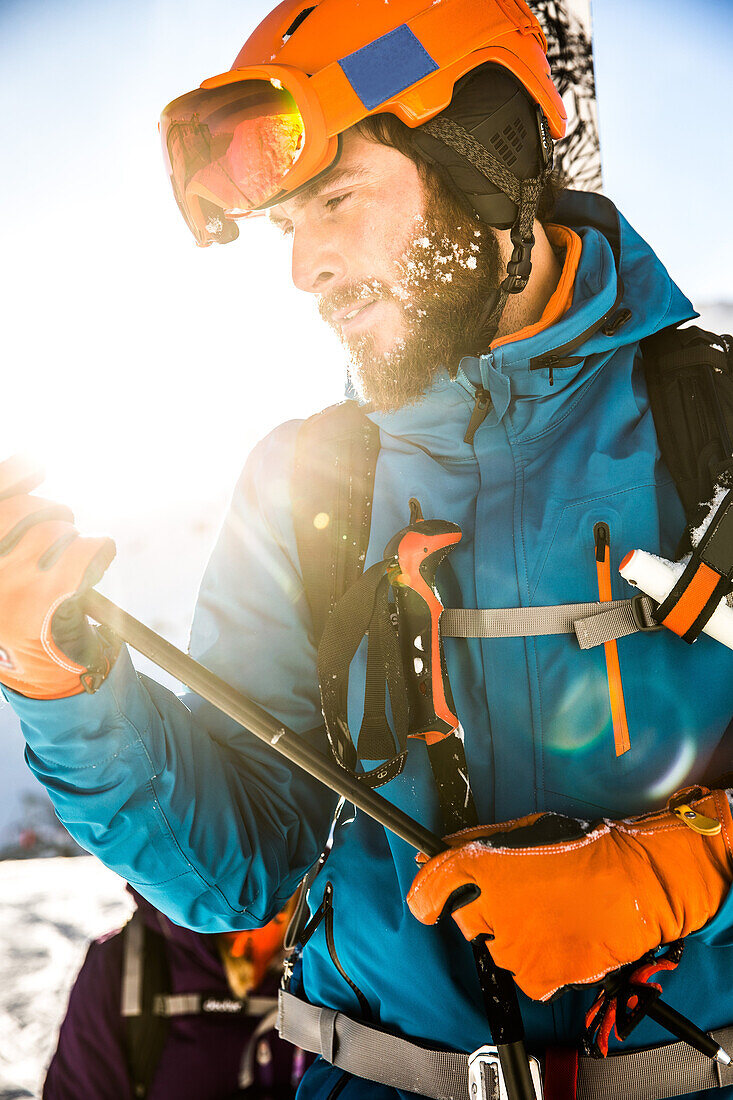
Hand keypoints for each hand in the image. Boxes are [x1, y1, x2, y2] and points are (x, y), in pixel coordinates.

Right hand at [0, 456, 116, 698]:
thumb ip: (11, 531)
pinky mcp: (43, 599)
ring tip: (73, 561)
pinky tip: (98, 559)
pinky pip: (82, 549)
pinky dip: (99, 548)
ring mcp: (6, 586)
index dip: (12, 475)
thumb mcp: (7, 574)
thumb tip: (34, 461)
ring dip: (73, 539)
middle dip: (50, 512)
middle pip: (21, 511)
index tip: (38, 463)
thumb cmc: (23, 623)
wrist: (45, 681)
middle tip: (64, 526)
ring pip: (54, 530)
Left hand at [407, 789, 732, 1001]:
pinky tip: (560, 940)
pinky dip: (538, 966)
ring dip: (513, 937)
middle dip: (484, 910)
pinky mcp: (538, 976)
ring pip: (495, 949)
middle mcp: (490, 908)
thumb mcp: (525, 830)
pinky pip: (524, 978)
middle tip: (522, 898)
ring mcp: (513, 946)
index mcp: (482, 866)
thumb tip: (435, 854)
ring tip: (550, 916)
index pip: (430, 889)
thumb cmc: (585, 849)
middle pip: (466, 920)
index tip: (431, 901)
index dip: (427, 896)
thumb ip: (475, 842)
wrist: (634, 882)